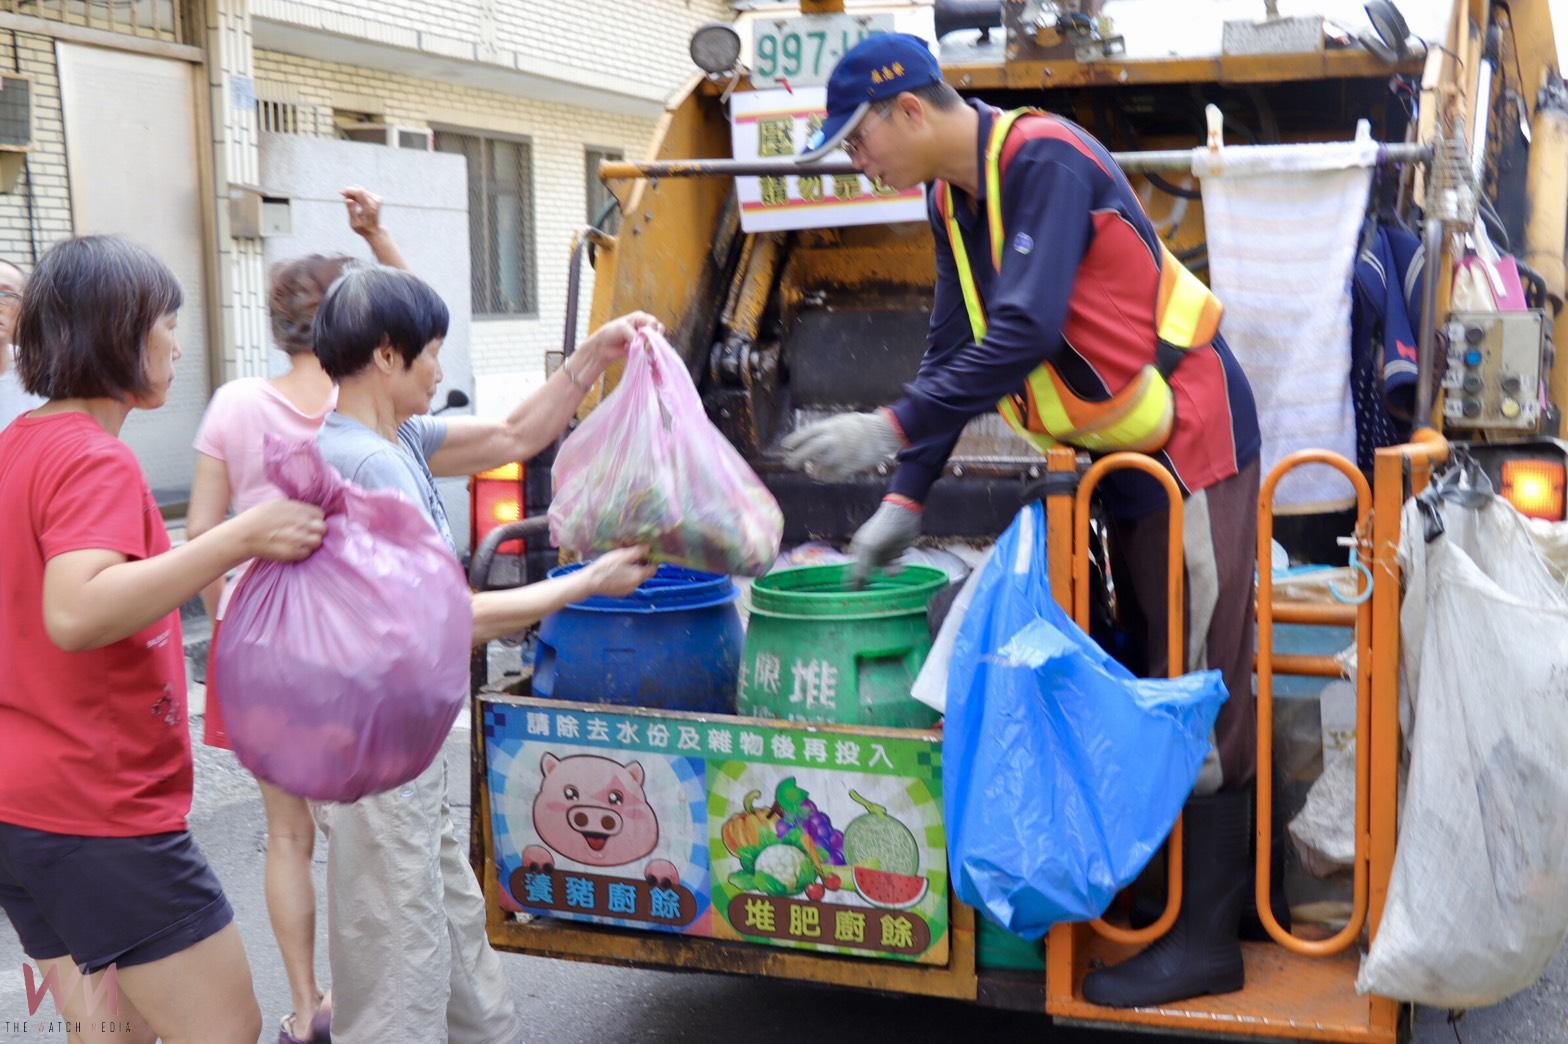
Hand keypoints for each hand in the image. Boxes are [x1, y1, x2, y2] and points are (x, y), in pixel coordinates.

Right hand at [237, 499, 326, 561]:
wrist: (243, 535)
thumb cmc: (258, 518)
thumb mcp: (278, 504)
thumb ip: (296, 508)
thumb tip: (311, 513)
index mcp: (296, 508)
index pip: (320, 514)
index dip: (315, 520)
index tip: (309, 523)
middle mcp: (299, 522)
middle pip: (322, 528)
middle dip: (317, 531)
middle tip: (306, 534)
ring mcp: (297, 537)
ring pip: (317, 541)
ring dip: (311, 543)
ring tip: (300, 543)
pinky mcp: (292, 552)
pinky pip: (307, 553)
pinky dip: (302, 552)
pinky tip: (293, 549)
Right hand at [341, 186, 385, 238]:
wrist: (374, 231)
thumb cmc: (362, 228)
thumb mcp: (354, 222)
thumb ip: (351, 210)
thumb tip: (348, 199)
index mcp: (369, 208)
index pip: (359, 192)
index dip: (349, 190)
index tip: (340, 193)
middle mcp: (375, 202)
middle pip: (360, 190)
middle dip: (350, 191)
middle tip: (342, 195)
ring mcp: (377, 199)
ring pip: (361, 190)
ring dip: (353, 193)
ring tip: (348, 201)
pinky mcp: (377, 198)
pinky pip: (364, 192)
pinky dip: (357, 195)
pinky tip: (354, 201)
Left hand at [577, 312, 663, 375]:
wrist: (603, 347)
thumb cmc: (611, 333)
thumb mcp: (622, 328)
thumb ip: (634, 335)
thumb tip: (643, 346)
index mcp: (640, 317)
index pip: (653, 323)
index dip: (651, 332)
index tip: (643, 340)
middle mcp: (644, 326)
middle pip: (658, 331)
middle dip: (653, 340)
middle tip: (646, 347)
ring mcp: (644, 337)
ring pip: (656, 341)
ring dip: (651, 348)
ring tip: (643, 352)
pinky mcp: (642, 348)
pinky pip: (651, 350)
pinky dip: (649, 354)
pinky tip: (642, 356)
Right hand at [582, 545, 657, 597]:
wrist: (590, 582)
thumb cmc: (605, 567)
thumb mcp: (622, 555)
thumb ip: (638, 551)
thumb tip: (648, 548)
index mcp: (638, 576)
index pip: (654, 569)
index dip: (652, 560)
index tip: (646, 554)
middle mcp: (636, 585)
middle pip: (645, 574)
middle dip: (641, 565)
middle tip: (632, 556)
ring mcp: (628, 591)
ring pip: (636, 579)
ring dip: (633, 571)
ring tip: (622, 563)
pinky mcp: (620, 593)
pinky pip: (628, 584)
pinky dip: (626, 577)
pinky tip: (616, 572)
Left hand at [780, 409, 903, 480]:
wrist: (883, 431)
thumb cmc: (859, 426)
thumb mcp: (840, 421)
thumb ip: (825, 431)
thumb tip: (808, 443)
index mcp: (830, 426)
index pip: (806, 434)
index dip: (793, 441)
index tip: (785, 447)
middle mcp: (834, 439)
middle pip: (809, 451)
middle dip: (796, 458)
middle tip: (789, 464)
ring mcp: (843, 453)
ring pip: (820, 466)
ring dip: (813, 470)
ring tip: (812, 469)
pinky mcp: (851, 465)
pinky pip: (834, 475)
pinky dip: (828, 476)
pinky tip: (826, 474)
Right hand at [849, 498, 922, 587]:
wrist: (903, 514)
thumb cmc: (882, 529)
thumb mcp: (870, 548)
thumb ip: (863, 567)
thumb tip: (856, 585)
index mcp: (858, 550)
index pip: (852, 572)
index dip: (853, 584)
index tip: (857, 597)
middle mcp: (869, 554)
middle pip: (868, 574)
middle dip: (873, 581)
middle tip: (876, 593)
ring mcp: (882, 554)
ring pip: (883, 571)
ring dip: (890, 571)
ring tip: (895, 566)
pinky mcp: (896, 554)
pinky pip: (895, 568)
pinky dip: (898, 568)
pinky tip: (901, 561)